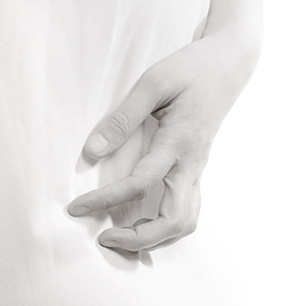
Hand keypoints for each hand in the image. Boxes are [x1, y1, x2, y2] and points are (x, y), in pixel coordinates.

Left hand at [66, 30, 259, 253]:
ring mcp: (197, 170)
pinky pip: (187, 210)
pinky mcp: (196, 169)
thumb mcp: (153, 83)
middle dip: (138, 239)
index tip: (77, 207)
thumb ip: (122, 119)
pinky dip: (165, 227)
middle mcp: (191, 164)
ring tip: (121, 236)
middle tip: (103, 237)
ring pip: (185, 223)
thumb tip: (92, 152)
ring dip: (154, 239)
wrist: (228, 66)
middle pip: (173, 221)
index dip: (106, 200)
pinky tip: (143, 223)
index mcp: (178, 142)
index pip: (140, 184)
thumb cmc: (190, 70)